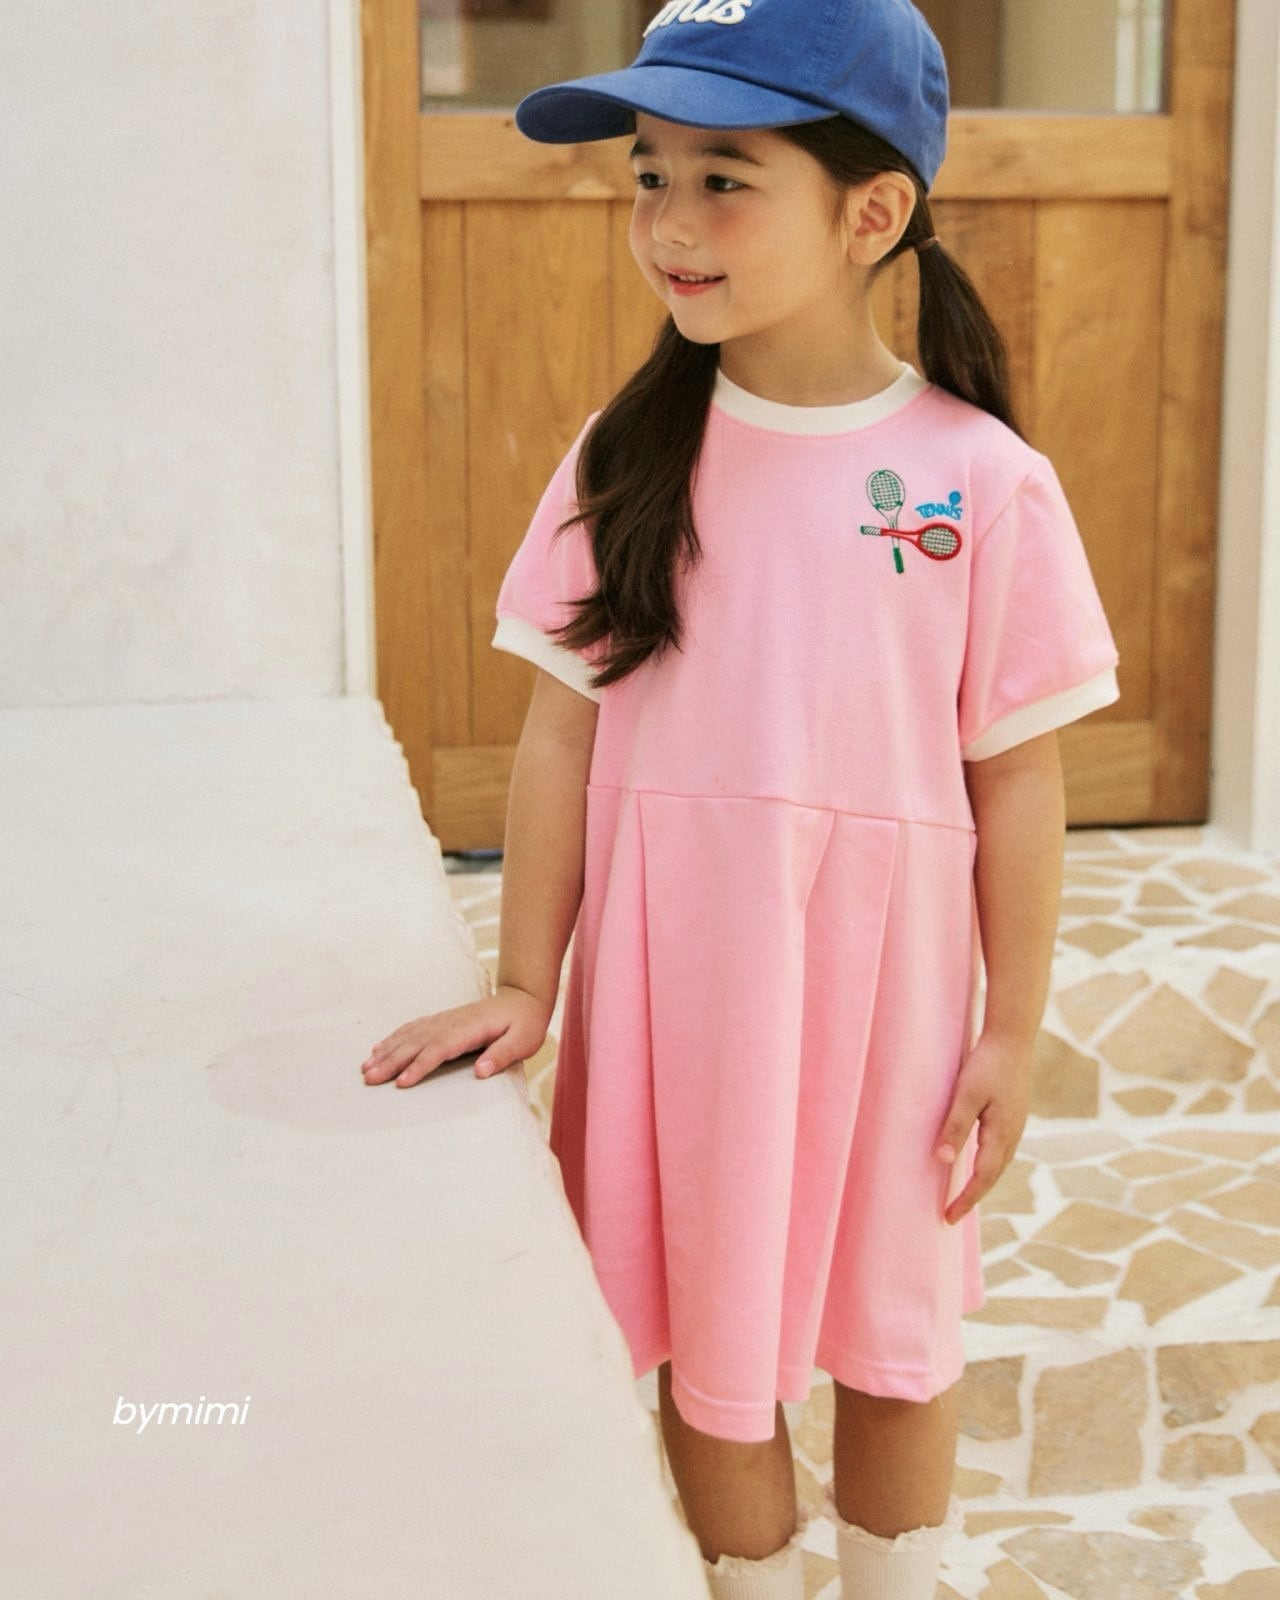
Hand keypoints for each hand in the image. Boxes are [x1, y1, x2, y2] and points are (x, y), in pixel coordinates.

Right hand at [359, 985, 552, 1088]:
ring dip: (387, 1051)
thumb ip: (503, 1055)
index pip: (439, 1049)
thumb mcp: (524, 1041)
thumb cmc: (525, 1023)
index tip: (402, 1082)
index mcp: (470, 1029)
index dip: (420, 1066)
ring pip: (410, 1036)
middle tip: (369, 1078)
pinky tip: (379, 1048)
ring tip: (366, 1067)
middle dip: (391, 1061)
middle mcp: (452, 1023)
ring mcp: (445, 1020)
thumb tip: (481, 1071)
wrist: (524, 998)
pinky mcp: (442, 1021)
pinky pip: (413, 1028)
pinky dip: (394, 1038)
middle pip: (416, 1043)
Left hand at [933, 1030, 1033, 1224]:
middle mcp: (1013, 1134)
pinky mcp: (1013, 1115)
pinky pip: (1000, 1149)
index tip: (949, 1217)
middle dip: (973, 1196)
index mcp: (1001, 1134)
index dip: (966, 1199)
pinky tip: (977, 1162)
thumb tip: (943, 1160)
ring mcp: (1015, 1125)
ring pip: (998, 1163)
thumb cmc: (988, 1064)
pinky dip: (988, 1164)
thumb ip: (955, 1126)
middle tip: (952, 1213)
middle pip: (992, 1175)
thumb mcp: (966, 1094)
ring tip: (963, 1194)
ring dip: (982, 1181)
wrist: (1013, 1038)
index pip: (982, 1177)